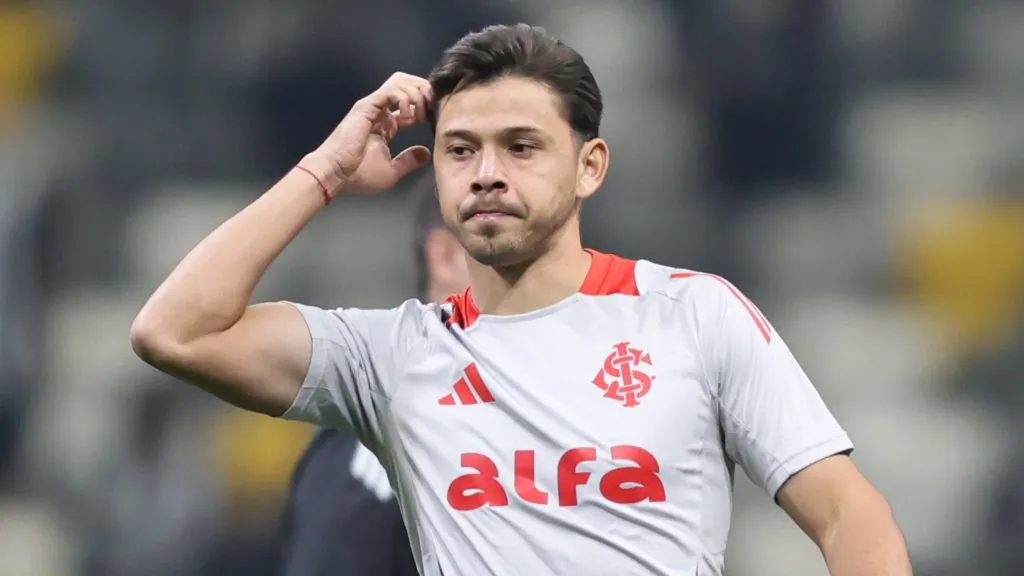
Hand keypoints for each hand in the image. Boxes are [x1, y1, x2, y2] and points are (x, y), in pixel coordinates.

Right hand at [302, 72, 432, 196]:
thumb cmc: (358, 175)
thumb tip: (425, 153)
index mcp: (386, 125)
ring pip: (400, 82)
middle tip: (430, 110)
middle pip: (407, 84)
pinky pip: (391, 90)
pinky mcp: (367, 106)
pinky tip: (408, 115)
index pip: (411, 104)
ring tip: (419, 113)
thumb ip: (409, 160)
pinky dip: (405, 98)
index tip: (434, 121)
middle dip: (424, 92)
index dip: (426, 108)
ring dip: (416, 93)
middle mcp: (380, 112)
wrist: (335, 175)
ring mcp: (373, 106)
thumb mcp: (392, 171)